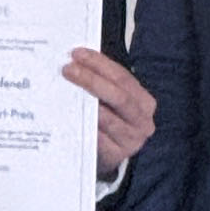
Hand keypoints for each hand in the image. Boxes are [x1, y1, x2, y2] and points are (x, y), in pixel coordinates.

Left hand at [65, 48, 157, 171]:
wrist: (111, 155)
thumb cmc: (111, 121)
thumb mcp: (112, 101)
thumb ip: (103, 83)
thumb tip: (79, 61)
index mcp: (143, 101)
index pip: (122, 78)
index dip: (100, 64)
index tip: (78, 54)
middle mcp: (142, 121)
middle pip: (118, 96)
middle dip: (91, 80)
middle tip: (69, 70)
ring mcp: (131, 140)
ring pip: (108, 118)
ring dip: (85, 103)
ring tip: (66, 89)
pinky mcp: (116, 155)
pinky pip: (99, 138)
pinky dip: (84, 126)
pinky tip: (69, 115)